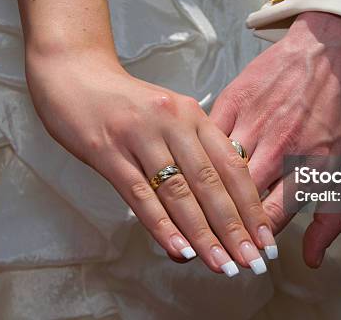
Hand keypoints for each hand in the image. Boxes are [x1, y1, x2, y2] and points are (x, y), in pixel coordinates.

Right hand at [25, 48, 275, 276]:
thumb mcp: (170, 115)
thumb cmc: (127, 102)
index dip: (251, 205)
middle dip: (234, 227)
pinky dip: (161, 225)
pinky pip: (139, 194)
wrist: (75, 75)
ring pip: (177, 192)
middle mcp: (172, 123)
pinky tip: (179, 250)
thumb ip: (194, 149)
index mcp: (193, 114)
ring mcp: (139, 136)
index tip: (266, 239)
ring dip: (203, 234)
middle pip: (210, 182)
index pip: (231, 165)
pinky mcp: (107, 151)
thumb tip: (220, 202)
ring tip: (223, 265)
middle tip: (252, 261)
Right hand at [210, 12, 340, 267]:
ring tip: (194, 211)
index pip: (269, 220)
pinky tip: (194, 166)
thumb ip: (330, 219)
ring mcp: (252, 125)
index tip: (243, 252)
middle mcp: (277, 151)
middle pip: (238, 200)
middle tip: (212, 241)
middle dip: (223, 226)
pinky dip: (199, 153)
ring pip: (216, 170)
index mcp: (308, 170)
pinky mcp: (232, 102)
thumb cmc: (338, 115)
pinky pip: (208, 136)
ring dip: (204, 193)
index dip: (252, 242)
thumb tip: (311, 261)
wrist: (328, 54)